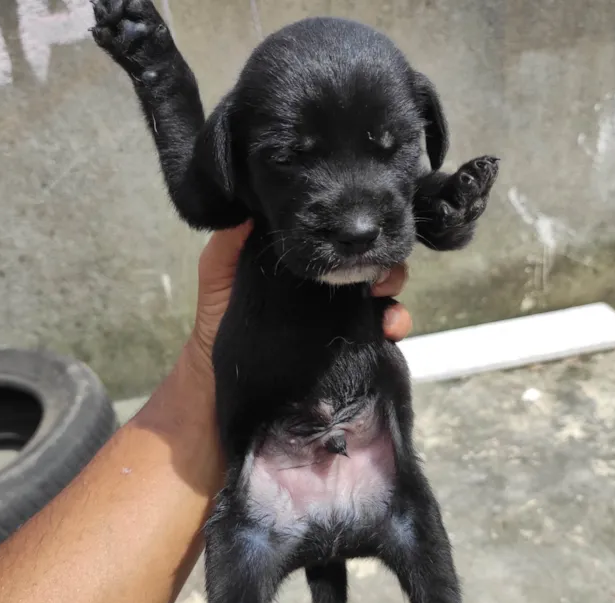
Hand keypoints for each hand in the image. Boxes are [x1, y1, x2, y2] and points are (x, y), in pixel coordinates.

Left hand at [187, 220, 412, 375]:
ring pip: (384, 293)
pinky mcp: (352, 343)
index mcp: (303, 263)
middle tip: (380, 277)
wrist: (226, 381)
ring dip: (394, 295)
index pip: (335, 239)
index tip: (358, 235)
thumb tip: (255, 209)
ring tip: (387, 307)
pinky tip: (390, 331)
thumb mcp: (218, 274)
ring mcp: (341, 315)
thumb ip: (230, 244)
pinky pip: (384, 329)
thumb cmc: (220, 321)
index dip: (351, 233)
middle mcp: (326, 285)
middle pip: (367, 262)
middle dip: (383, 264)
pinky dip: (396, 325)